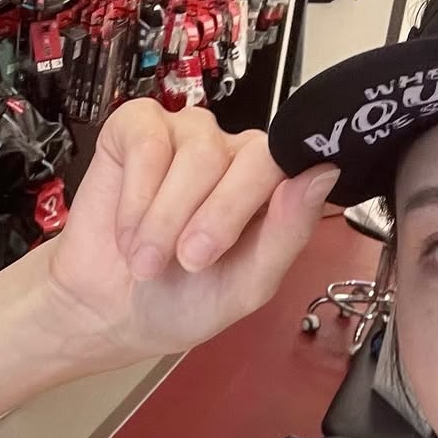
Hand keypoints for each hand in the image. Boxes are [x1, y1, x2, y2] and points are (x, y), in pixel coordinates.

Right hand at [45, 99, 338, 368]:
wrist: (113, 311)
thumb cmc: (187, 299)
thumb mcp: (248, 285)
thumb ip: (289, 232)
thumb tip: (324, 173)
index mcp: (272, 190)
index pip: (290, 167)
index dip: (255, 204)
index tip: (220, 248)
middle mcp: (235, 153)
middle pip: (248, 158)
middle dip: (216, 218)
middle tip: (188, 263)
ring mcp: (188, 134)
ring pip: (197, 154)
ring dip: (166, 220)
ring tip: (147, 260)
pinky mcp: (138, 126)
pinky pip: (147, 144)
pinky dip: (135, 199)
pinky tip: (128, 232)